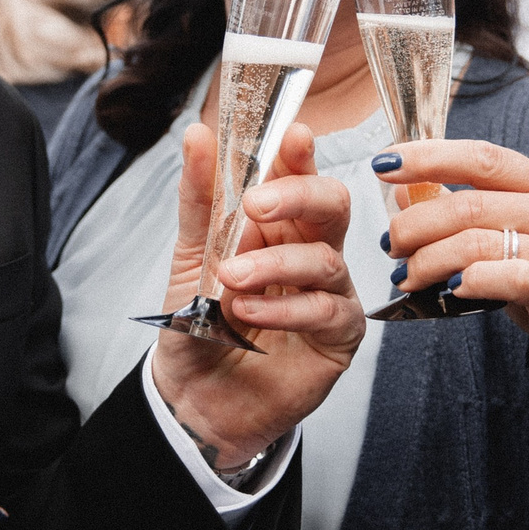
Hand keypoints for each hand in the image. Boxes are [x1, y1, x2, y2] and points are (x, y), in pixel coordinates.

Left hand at [153, 122, 363, 474]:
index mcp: (278, 223)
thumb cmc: (200, 324)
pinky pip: (326, 309)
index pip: (298, 174)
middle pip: (331, 205)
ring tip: (230, 279)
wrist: (194, 396)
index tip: (292, 136)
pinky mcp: (338, 335)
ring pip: (325, 258)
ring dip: (274, 264)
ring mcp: (329, 291)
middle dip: (298, 196)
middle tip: (256, 205)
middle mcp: (310, 250)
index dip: (300, 154)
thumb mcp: (191, 255)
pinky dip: (286, 308)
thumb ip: (200, 198)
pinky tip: (249, 313)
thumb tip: (198, 133)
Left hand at [377, 139, 528, 382]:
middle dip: (415, 224)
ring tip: (406, 276)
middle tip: (390, 244)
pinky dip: (467, 281)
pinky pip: (503, 276)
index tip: (383, 163)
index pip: (480, 157)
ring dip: (427, 260)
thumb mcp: (512, 236)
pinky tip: (449, 290)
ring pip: (474, 242)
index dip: (428, 156)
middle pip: (467, 204)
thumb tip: (404, 191)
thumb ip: (467, 211)